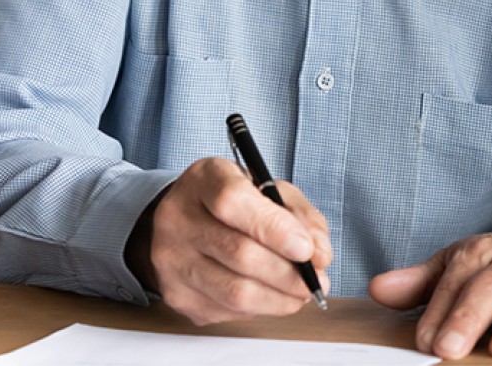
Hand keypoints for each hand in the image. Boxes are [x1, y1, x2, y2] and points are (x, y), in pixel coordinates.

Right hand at [128, 157, 331, 324]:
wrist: (184, 223)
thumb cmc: (232, 204)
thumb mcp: (270, 191)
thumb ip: (300, 216)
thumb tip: (320, 254)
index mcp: (204, 179)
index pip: (232, 202)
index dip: (275, 229)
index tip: (306, 249)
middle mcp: (177, 218)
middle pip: (239, 253)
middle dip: (288, 273)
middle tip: (315, 280)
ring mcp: (171, 260)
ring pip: (235, 292)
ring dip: (279, 298)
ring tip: (301, 293)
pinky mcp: (176, 294)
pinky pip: (227, 311)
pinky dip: (259, 309)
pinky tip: (269, 296)